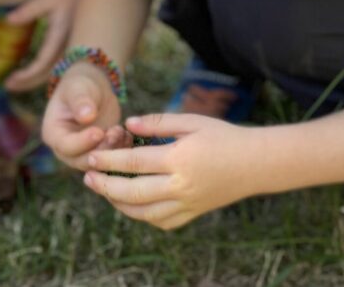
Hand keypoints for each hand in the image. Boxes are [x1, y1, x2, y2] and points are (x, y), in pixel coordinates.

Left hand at [4, 0, 92, 91]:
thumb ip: (29, 10)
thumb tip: (8, 20)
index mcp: (60, 37)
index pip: (41, 64)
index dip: (26, 76)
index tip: (9, 81)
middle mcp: (68, 47)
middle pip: (48, 74)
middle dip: (27, 82)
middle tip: (8, 85)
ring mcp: (73, 48)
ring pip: (55, 72)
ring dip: (35, 79)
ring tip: (17, 82)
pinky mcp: (76, 46)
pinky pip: (61, 66)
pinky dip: (45, 72)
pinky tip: (36, 72)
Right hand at [41, 62, 122, 169]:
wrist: (93, 89)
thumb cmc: (80, 86)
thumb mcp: (78, 89)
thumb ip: (80, 101)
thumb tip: (86, 116)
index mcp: (53, 134)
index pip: (66, 146)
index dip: (83, 142)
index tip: (99, 131)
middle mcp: (66, 149)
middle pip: (81, 160)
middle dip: (100, 150)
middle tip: (115, 132)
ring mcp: (82, 154)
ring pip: (98, 163)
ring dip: (112, 150)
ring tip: (121, 130)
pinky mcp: (99, 153)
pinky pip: (110, 160)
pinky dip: (120, 150)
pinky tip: (127, 135)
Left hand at [82, 113, 254, 229]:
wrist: (256, 163)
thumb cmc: (223, 136)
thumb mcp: (192, 121)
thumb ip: (157, 122)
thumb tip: (127, 124)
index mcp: (179, 159)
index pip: (134, 164)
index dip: (108, 161)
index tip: (91, 157)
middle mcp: (181, 186)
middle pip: (132, 193)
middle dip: (105, 186)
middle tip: (88, 177)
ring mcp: (187, 203)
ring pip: (143, 213)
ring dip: (118, 204)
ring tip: (103, 190)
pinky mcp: (193, 213)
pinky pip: (161, 221)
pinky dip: (142, 215)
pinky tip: (131, 204)